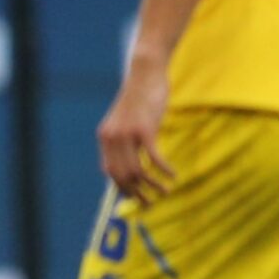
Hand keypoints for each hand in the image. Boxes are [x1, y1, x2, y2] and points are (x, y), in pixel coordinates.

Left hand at [96, 55, 175, 203]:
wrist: (145, 74)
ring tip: (165, 193)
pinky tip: (173, 176)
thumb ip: (124, 140)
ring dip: (152, 186)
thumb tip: (131, 164)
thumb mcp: (125, 121)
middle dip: (136, 194)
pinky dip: (164, 170)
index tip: (134, 198)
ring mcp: (127, 134)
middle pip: (123, 176)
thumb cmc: (140, 99)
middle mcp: (112, 138)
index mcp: (105, 137)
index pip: (109, 172)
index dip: (122, 188)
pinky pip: (154, 158)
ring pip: (138, 171)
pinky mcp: (145, 130)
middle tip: (150, 204)